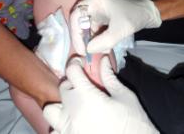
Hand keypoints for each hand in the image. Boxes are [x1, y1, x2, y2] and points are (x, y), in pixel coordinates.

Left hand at [43, 56, 158, 133]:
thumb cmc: (133, 123)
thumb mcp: (124, 96)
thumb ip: (109, 76)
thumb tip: (103, 59)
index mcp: (87, 97)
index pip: (72, 72)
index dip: (76, 64)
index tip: (80, 64)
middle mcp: (72, 113)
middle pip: (63, 88)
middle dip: (73, 84)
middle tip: (85, 87)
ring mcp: (67, 130)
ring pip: (51, 110)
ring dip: (61, 105)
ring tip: (75, 108)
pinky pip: (54, 131)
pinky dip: (61, 126)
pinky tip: (74, 124)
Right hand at [70, 0, 161, 54]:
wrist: (146, 14)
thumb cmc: (133, 17)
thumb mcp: (120, 30)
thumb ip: (103, 42)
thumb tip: (88, 50)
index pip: (76, 16)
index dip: (76, 34)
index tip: (83, 50)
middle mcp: (90, 1)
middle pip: (78, 22)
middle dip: (83, 38)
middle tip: (87, 53)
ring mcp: (93, 8)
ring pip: (83, 27)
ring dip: (90, 40)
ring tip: (101, 49)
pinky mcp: (96, 15)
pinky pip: (90, 29)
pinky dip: (94, 39)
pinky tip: (103, 45)